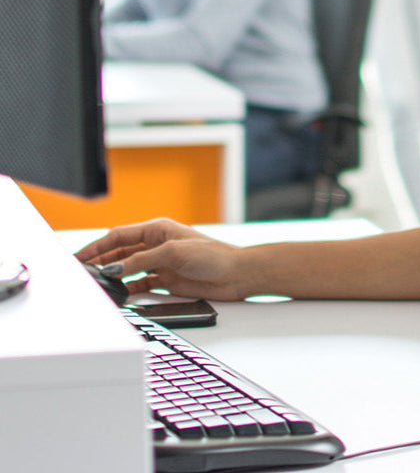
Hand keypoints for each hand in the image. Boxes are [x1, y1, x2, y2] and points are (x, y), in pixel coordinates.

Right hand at [75, 218, 248, 300]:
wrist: (236, 274)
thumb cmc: (213, 255)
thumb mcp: (173, 253)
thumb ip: (141, 261)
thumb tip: (113, 269)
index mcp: (158, 230)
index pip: (119, 235)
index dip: (97, 246)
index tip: (79, 257)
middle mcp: (157, 244)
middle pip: (120, 252)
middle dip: (100, 261)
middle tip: (80, 273)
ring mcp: (161, 263)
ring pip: (128, 268)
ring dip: (112, 276)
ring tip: (94, 285)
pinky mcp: (166, 280)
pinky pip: (140, 284)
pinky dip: (128, 289)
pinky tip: (118, 295)